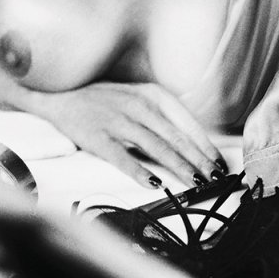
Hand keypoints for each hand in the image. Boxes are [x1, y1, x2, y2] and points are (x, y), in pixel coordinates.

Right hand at [29, 80, 224, 189]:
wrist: (59, 94)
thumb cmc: (104, 99)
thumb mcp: (137, 96)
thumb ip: (162, 115)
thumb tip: (193, 144)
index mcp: (152, 94)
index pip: (187, 123)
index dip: (205, 146)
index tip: (219, 164)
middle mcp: (138, 105)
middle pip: (176, 138)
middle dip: (199, 161)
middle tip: (215, 180)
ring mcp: (118, 121)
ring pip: (156, 147)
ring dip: (178, 167)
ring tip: (194, 183)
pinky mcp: (98, 137)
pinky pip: (122, 158)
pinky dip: (139, 171)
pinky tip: (154, 184)